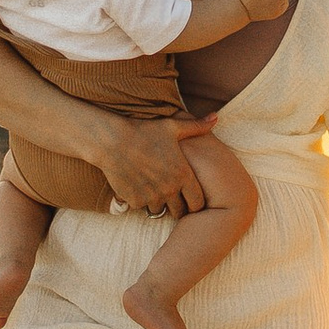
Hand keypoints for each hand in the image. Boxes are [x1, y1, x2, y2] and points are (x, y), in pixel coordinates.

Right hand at [93, 114, 216, 211]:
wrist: (112, 140)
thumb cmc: (144, 131)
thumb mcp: (172, 126)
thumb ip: (196, 126)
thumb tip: (215, 117)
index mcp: (183, 174)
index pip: (198, 202)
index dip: (196, 203)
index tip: (190, 198)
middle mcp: (170, 189)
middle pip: (180, 212)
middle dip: (178, 207)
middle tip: (173, 199)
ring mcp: (151, 197)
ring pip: (160, 211)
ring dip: (159, 204)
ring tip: (154, 191)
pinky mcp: (134, 200)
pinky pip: (141, 207)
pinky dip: (140, 201)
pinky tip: (138, 188)